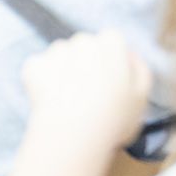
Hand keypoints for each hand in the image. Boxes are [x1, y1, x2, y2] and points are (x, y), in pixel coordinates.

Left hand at [20, 31, 151, 149]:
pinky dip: (42, 83)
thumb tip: (130, 55)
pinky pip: (39, 70)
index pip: (111, 41)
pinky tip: (52, 102)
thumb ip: (139, 70)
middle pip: (84, 47)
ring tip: (70, 102)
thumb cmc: (113, 119)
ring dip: (63, 71)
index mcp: (111, 43)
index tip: (109, 81)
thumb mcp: (141, 97)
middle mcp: (82, 40)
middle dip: (85, 63)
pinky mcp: (33, 65)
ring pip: (60, 56)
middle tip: (88, 94)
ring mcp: (55, 52)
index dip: (111, 61)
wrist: (73, 135)